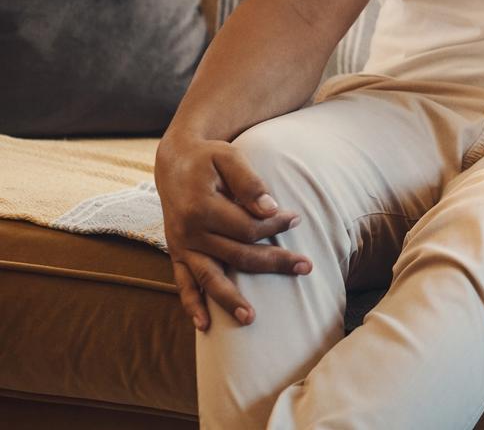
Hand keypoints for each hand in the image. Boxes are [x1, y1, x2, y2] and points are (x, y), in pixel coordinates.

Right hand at [154, 135, 309, 330]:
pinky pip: (183, 284)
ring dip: (230, 300)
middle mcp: (188, 232)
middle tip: (307, 267)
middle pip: (237, 255)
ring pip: (210, 278)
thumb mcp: (230, 157)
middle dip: (273, 263)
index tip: (296, 219)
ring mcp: (182, 246)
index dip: (275, 226)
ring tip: (252, 319)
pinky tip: (205, 326)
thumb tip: (271, 209)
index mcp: (201, 207)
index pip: (247, 227)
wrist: (175, 160)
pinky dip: (192, 305)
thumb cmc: (209, 158)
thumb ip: (250, 183)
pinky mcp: (177, 254)